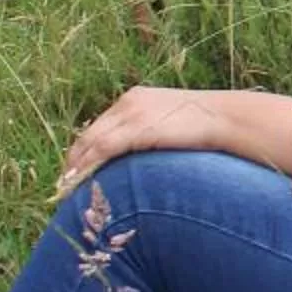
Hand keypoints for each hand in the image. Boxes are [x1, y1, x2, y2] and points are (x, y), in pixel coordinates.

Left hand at [57, 85, 227, 196]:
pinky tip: (80, 183)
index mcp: (135, 99)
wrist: (227, 118)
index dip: (83, 152)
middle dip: (74, 162)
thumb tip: (144, 163)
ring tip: (66, 192)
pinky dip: (87, 167)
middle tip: (64, 188)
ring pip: (90, 143)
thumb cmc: (209, 127)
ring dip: (75, 169)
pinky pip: (102, 149)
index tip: (74, 174)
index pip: (98, 128)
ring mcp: (132, 114)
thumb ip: (153, 136)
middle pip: (88, 135)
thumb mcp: (173, 126)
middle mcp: (128, 103)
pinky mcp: (137, 128)